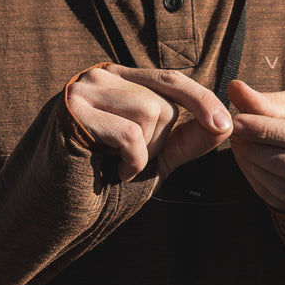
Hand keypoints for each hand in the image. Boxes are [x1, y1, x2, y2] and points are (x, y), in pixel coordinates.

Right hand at [66, 65, 232, 182]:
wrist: (59, 209)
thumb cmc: (103, 181)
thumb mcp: (155, 157)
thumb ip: (187, 138)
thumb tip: (226, 123)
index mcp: (119, 80)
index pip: (170, 80)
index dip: (200, 100)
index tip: (225, 124)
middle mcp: (101, 76)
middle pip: (163, 103)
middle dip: (157, 143)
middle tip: (126, 161)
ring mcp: (84, 89)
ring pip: (149, 113)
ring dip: (142, 153)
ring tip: (115, 164)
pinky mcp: (73, 109)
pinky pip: (130, 134)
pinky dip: (130, 162)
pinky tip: (109, 170)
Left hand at [227, 79, 284, 212]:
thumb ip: (272, 101)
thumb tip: (234, 87)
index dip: (267, 130)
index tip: (238, 121)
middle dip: (257, 149)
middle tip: (234, 134)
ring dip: (254, 168)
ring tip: (238, 147)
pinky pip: (282, 203)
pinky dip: (258, 183)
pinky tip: (246, 164)